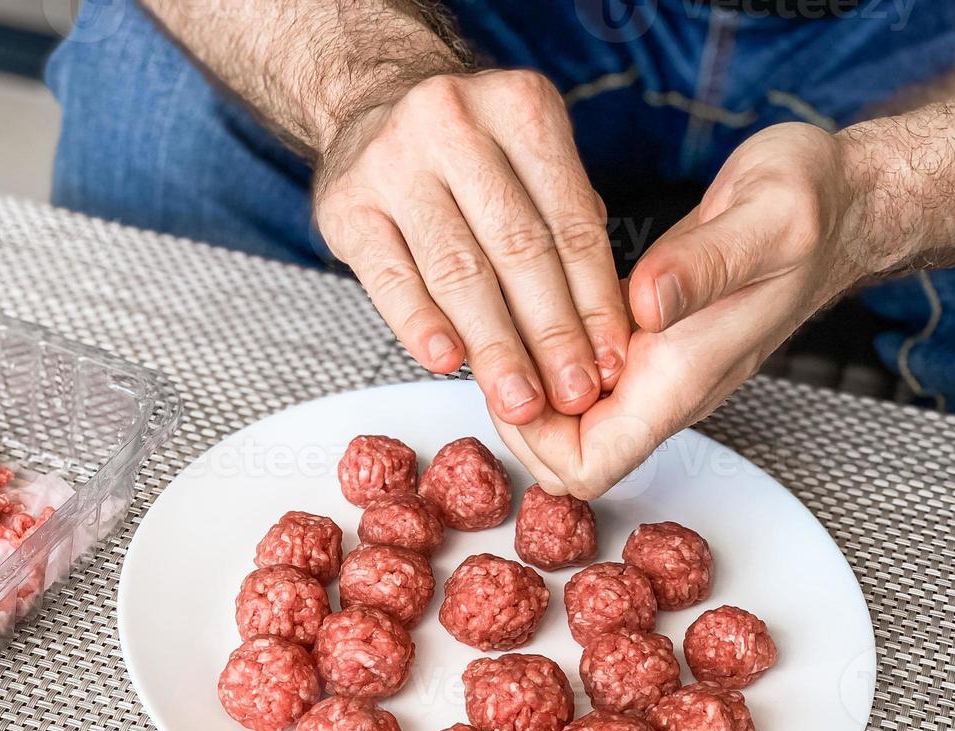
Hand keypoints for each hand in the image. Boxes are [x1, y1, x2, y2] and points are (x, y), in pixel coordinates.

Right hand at [314, 69, 630, 423]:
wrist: (369, 106)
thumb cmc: (465, 151)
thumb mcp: (527, 155)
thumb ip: (563, 223)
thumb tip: (599, 328)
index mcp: (520, 108)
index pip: (570, 223)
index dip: (594, 301)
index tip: (608, 363)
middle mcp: (455, 123)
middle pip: (517, 248)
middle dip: (550, 334)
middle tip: (571, 395)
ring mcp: (393, 162)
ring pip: (457, 270)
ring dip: (493, 346)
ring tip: (518, 399)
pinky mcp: (346, 206)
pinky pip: (391, 279)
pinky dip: (421, 325)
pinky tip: (447, 362)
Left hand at [498, 122, 871, 497]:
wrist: (838, 202)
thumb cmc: (810, 209)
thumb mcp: (765, 219)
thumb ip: (703, 267)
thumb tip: (644, 305)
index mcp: (682, 376)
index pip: (591, 466)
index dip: (536, 442)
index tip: (512, 379)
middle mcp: (660, 387)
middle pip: (564, 456)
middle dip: (516, 417)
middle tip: (494, 344)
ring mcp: (651, 369)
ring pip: (565, 419)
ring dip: (525, 384)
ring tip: (503, 319)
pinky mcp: (642, 340)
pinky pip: (577, 375)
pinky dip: (542, 353)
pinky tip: (529, 305)